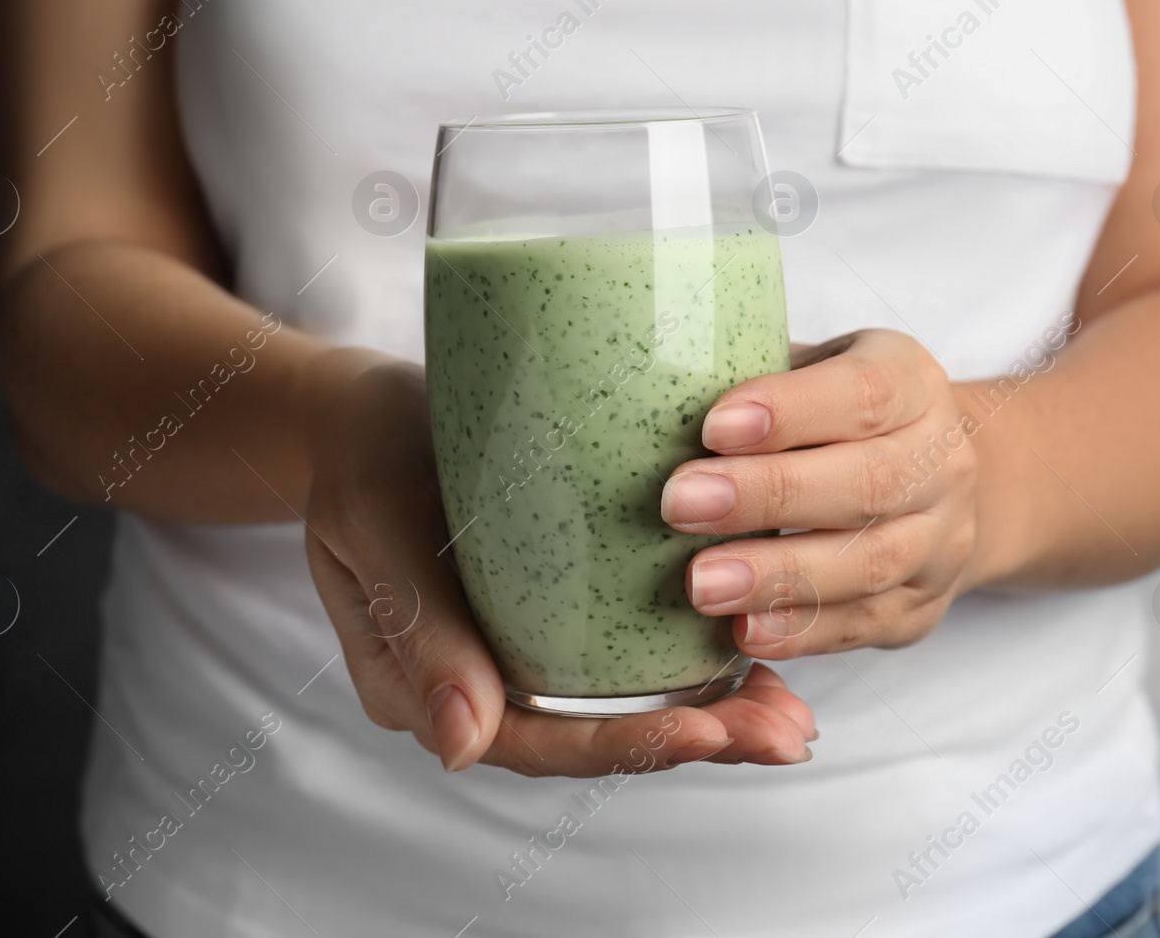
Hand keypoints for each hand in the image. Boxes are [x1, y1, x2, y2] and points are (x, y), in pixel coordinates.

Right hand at [299, 351, 816, 775]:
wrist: (365, 413)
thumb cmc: (362, 463)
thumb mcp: (376, 532)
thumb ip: (418, 632)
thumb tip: (464, 746)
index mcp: (431, 693)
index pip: (538, 742)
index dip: (625, 744)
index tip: (705, 729)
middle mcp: (488, 687)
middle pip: (599, 735)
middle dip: (698, 739)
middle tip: (787, 733)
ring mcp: (528, 650)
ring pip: (627, 700)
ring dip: (716, 709)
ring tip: (797, 713)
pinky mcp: (562, 608)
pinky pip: (633, 648)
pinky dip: (700, 650)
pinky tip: (765, 639)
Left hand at [663, 330, 979, 658]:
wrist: (933, 482)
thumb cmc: (837, 418)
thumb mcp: (810, 372)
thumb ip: (752, 375)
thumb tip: (647, 394)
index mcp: (910, 382)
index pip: (864, 392)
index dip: (791, 410)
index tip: (713, 425)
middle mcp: (941, 462)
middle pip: (868, 482)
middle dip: (769, 495)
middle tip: (681, 504)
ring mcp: (939, 541)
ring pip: (869, 563)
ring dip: (779, 577)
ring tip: (701, 585)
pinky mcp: (921, 607)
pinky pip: (864, 625)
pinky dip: (802, 632)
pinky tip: (743, 632)